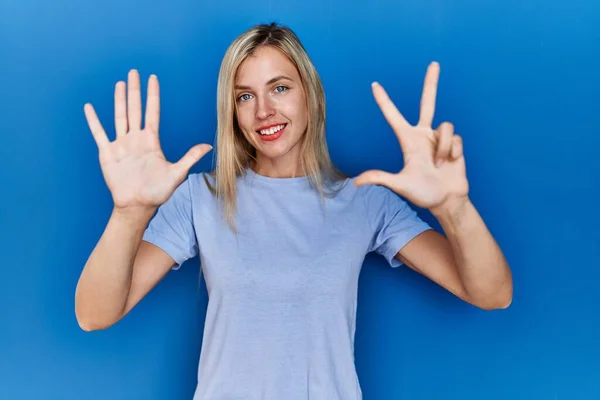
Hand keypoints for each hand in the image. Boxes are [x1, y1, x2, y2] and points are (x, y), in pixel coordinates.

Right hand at [84, 69, 212, 211]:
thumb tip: (209, 146)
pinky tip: (89, 107)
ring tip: (120, 83)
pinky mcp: (107, 153)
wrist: (137, 206)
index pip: (152, 112)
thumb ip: (190, 157)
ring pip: (119, 116)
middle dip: (135, 91)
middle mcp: (136, 139)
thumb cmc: (157, 192)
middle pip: (135, 109)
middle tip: (134, 72)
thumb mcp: (177, 173)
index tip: (153, 78)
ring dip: (119, 100)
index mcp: (151, 141)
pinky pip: (99, 134)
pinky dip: (94, 121)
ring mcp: (121, 145)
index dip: (152, 95)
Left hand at [354, 62, 468, 210]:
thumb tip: (356, 182)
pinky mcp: (456, 143)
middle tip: (434, 63)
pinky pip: (456, 138)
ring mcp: (440, 138)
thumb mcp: (400, 185)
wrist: (446, 201)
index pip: (393, 116)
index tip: (374, 85)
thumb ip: (380, 179)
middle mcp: (423, 135)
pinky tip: (451, 163)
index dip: (384, 101)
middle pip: (428, 102)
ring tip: (439, 164)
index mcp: (407, 140)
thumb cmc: (422, 193)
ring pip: (445, 127)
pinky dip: (453, 152)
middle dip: (431, 83)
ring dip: (443, 148)